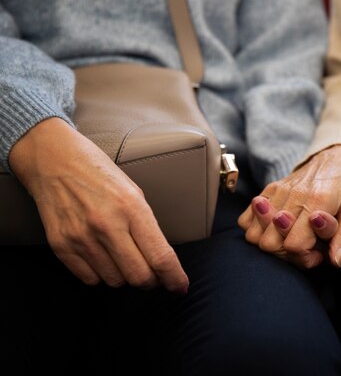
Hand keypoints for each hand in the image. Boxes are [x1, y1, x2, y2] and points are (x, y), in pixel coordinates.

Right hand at [9, 118, 188, 292]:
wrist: (54, 160)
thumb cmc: (100, 174)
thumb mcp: (134, 193)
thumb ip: (147, 226)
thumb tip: (161, 260)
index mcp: (132, 208)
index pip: (160, 256)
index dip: (174, 278)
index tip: (180, 287)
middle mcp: (107, 225)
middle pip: (139, 276)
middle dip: (151, 280)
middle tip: (152, 273)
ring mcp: (81, 237)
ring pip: (115, 281)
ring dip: (125, 276)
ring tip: (122, 256)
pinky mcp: (61, 246)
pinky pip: (90, 279)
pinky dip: (101, 274)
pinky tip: (101, 255)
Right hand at [238, 145, 340, 268]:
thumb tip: (336, 261)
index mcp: (317, 201)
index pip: (293, 244)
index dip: (306, 257)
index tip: (319, 252)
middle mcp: (292, 196)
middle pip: (268, 243)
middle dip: (287, 254)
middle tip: (307, 247)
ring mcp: (277, 191)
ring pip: (253, 234)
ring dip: (272, 243)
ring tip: (293, 238)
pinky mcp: (269, 189)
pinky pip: (246, 219)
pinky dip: (257, 229)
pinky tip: (278, 229)